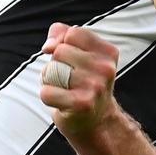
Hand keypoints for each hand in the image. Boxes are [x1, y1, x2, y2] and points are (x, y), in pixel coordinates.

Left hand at [40, 24, 119, 138]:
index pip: (72, 33)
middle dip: (56, 64)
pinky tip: (62, 102)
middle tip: (70, 80)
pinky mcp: (83, 104)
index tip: (71, 59)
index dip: (63, 44)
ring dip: (50, 81)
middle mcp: (106, 68)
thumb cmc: (82, 82)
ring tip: (66, 90)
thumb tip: (48, 46)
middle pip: (60, 51)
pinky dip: (47, 96)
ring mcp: (96, 86)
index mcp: (108, 52)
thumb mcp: (77, 52)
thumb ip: (61, 34)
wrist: (96, 121)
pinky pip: (46, 92)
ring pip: (50, 70)